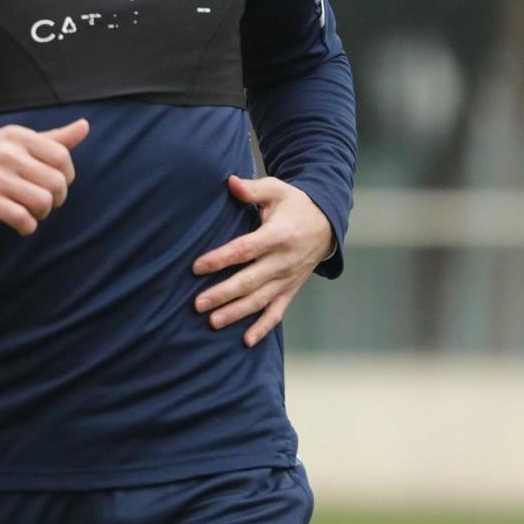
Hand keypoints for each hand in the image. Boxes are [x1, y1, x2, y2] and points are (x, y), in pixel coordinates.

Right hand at [0, 120, 87, 235]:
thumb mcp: (15, 140)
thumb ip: (52, 138)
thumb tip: (85, 127)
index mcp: (18, 138)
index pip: (62, 157)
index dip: (67, 176)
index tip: (57, 183)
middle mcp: (9, 155)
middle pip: (57, 183)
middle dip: (56, 198)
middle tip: (44, 202)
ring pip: (42, 202)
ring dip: (42, 213)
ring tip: (31, 212)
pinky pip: (22, 219)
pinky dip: (27, 226)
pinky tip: (20, 223)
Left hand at [191, 176, 333, 346]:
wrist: (327, 223)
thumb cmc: (294, 204)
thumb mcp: (276, 190)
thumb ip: (252, 189)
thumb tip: (230, 182)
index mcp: (278, 236)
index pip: (244, 249)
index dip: (220, 258)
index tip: (196, 266)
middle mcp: (283, 261)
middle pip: (249, 280)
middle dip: (223, 293)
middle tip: (197, 303)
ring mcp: (288, 278)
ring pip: (260, 300)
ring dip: (236, 313)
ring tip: (212, 322)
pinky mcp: (291, 289)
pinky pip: (277, 311)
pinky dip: (263, 327)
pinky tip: (246, 341)